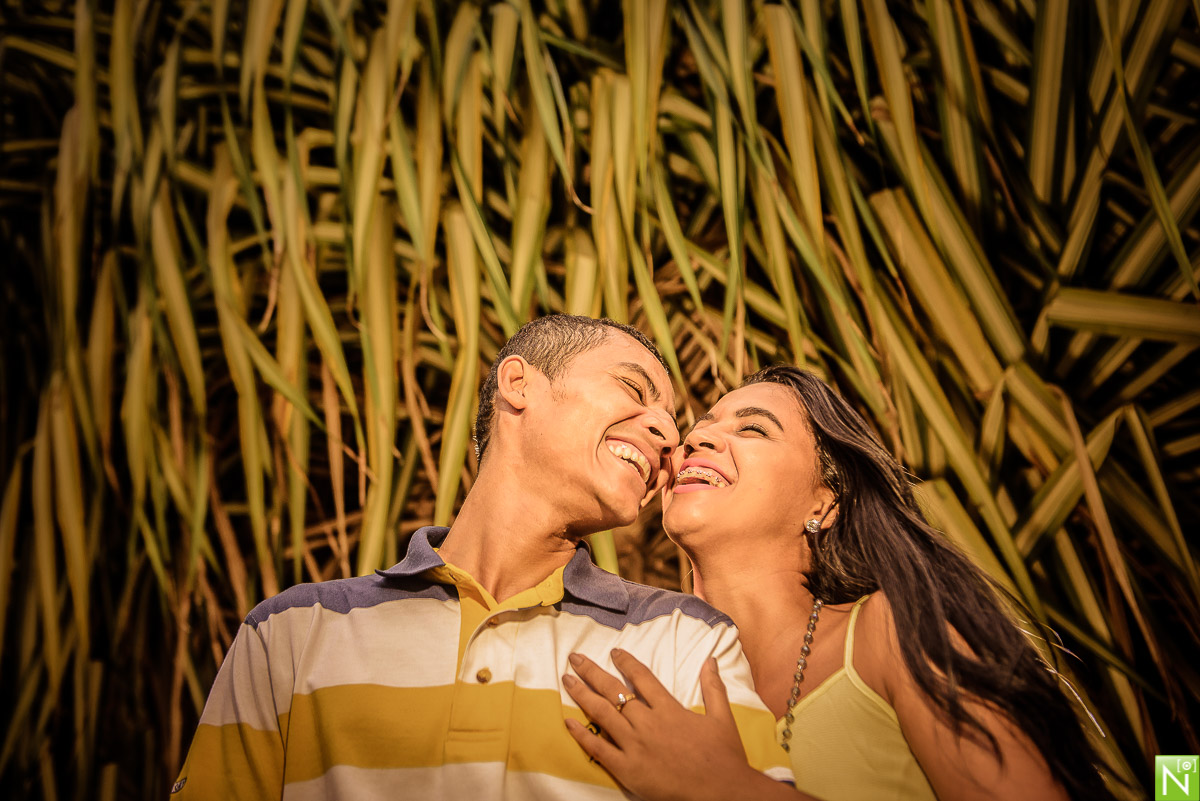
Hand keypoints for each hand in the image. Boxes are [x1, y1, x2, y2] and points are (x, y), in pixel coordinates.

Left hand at [563, 649, 766, 800]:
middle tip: (574, 658)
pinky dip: (582, 735)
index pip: (641, 678)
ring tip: (566, 680)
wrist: (723, 792)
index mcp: (669, 709)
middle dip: (591, 672)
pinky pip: (599, 749)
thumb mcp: (722, 717)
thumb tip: (711, 660)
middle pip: (613, 691)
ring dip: (582, 695)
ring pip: (602, 714)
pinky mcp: (628, 770)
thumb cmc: (724, 756)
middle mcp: (648, 723)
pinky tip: (568, 722)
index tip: (614, 652)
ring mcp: (635, 746)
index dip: (626, 662)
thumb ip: (713, 686)